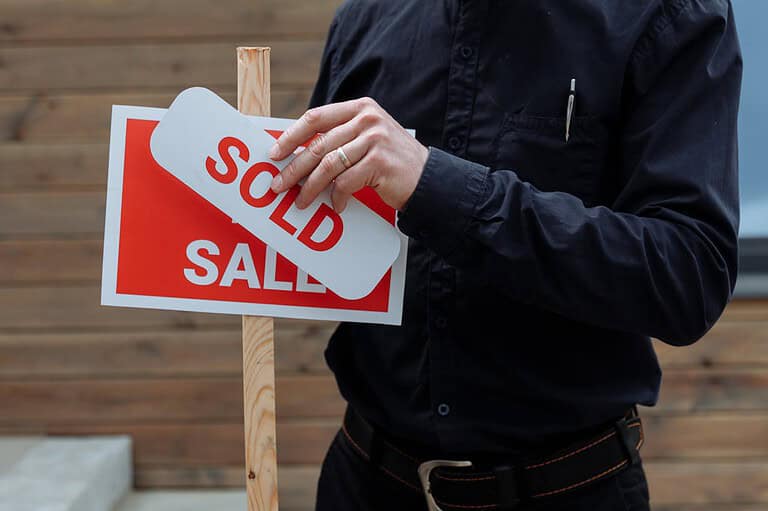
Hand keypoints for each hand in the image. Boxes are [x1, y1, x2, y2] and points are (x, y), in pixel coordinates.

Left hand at [268, 97, 428, 212]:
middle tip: (278, 185)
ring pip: (328, 166)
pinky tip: (337, 206)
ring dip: (310, 188)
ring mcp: (375, 140)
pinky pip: (346, 183)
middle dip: (294, 168)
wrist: (429, 178)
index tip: (275, 153)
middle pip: (318, 145)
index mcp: (360, 108)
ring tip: (301, 201)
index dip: (292, 136)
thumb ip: (341, 138)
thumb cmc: (392, 162)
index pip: (316, 117)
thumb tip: (299, 155)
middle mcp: (367, 119)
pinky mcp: (380, 163)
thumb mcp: (369, 138)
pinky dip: (337, 198)